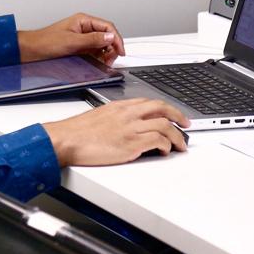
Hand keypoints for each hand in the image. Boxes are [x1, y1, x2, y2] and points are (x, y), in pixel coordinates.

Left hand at [18, 13, 124, 64]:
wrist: (32, 50)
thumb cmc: (46, 42)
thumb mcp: (72, 41)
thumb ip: (92, 39)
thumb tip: (110, 37)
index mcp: (83, 20)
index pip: (107, 27)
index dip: (116, 39)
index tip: (120, 51)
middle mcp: (84, 28)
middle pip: (106, 36)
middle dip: (111, 47)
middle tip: (111, 59)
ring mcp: (82, 38)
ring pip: (101, 45)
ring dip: (105, 53)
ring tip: (104, 62)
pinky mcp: (79, 48)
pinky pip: (94, 51)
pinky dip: (99, 57)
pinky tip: (97, 62)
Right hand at [43, 98, 189, 165]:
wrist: (66, 140)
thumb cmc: (77, 132)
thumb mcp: (98, 117)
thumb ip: (115, 119)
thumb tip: (125, 128)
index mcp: (120, 106)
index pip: (149, 102)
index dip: (165, 108)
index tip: (173, 114)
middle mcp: (128, 114)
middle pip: (162, 108)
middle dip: (179, 116)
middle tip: (187, 125)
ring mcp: (131, 127)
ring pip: (165, 125)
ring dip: (177, 136)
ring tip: (180, 144)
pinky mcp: (131, 143)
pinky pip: (158, 140)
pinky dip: (166, 145)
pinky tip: (165, 151)